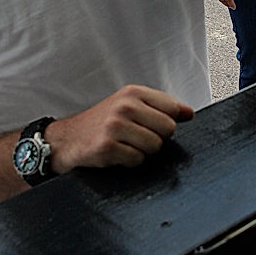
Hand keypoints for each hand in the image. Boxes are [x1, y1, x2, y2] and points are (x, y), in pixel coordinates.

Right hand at [47, 85, 193, 173]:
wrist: (66, 139)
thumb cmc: (101, 123)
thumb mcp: (129, 106)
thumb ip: (160, 107)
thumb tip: (189, 113)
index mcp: (133, 93)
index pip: (173, 108)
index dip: (167, 121)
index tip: (153, 125)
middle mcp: (125, 106)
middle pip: (168, 129)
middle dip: (157, 138)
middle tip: (137, 137)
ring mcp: (115, 126)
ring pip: (155, 146)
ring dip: (142, 151)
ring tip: (126, 145)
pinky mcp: (107, 147)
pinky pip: (137, 160)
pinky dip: (129, 161)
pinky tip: (116, 154)